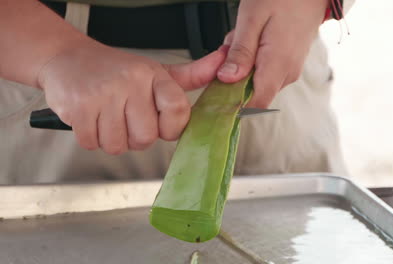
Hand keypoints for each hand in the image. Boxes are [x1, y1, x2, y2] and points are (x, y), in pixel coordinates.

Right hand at [39, 40, 226, 153]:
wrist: (68, 58)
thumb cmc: (116, 70)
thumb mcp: (157, 70)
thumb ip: (192, 75)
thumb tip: (223, 65)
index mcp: (154, 75)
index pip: (178, 112)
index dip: (171, 127)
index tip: (161, 124)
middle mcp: (130, 82)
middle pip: (146, 138)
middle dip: (136, 137)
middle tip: (126, 119)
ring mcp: (103, 94)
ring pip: (119, 146)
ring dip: (113, 139)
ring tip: (108, 116)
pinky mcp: (78, 108)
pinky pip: (93, 144)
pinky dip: (91, 138)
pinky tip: (92, 119)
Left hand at [217, 0, 327, 107]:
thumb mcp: (252, 18)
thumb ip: (240, 52)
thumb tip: (226, 79)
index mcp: (278, 64)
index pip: (256, 103)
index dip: (234, 104)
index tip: (217, 89)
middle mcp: (287, 74)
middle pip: (252, 93)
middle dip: (233, 77)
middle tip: (228, 47)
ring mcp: (290, 70)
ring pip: (256, 82)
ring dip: (241, 65)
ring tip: (242, 37)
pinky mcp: (289, 65)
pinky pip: (264, 72)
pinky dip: (251, 60)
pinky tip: (251, 38)